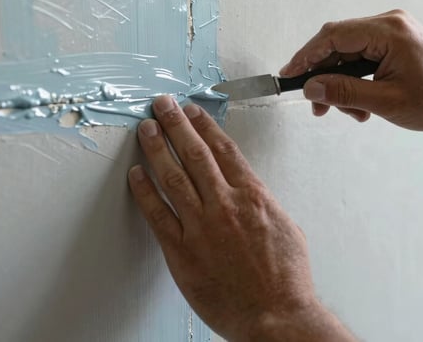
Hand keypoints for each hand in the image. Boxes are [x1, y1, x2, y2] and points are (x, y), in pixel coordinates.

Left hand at [128, 95, 353, 341]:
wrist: (276, 316)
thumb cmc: (286, 279)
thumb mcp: (286, 228)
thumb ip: (262, 204)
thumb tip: (249, 191)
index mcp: (253, 196)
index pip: (223, 149)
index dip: (204, 125)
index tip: (191, 110)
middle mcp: (225, 205)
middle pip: (195, 154)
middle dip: (175, 125)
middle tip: (162, 105)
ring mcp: (202, 227)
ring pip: (173, 177)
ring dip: (157, 149)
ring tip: (146, 129)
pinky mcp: (182, 252)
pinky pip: (157, 215)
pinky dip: (144, 192)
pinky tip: (136, 175)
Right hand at [280, 9, 422, 130]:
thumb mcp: (385, 102)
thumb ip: (343, 93)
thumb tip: (311, 88)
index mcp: (389, 32)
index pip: (332, 37)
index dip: (305, 56)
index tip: (288, 76)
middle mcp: (390, 23)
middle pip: (338, 43)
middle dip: (323, 75)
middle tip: (317, 105)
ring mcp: (393, 30)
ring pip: (348, 52)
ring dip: (341, 81)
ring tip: (349, 111)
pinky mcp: (395, 41)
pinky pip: (362, 55)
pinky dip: (355, 78)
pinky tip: (361, 103)